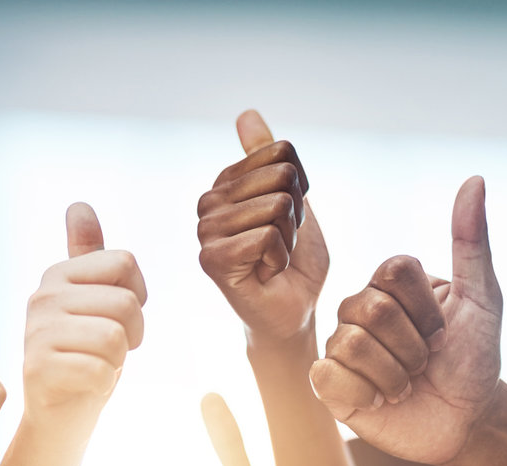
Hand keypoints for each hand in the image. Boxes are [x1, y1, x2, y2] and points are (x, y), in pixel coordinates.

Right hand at [22, 203, 146, 425]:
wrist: (60, 415)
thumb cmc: (87, 355)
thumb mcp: (95, 301)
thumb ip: (88, 255)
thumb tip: (78, 204)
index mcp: (59, 274)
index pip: (125, 262)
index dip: (137, 297)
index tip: (116, 319)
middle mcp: (43, 296)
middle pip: (125, 302)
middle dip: (131, 334)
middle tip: (107, 351)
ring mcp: (36, 331)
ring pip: (115, 337)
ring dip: (117, 361)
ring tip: (95, 365)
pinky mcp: (37, 368)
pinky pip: (102, 370)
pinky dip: (103, 385)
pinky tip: (84, 386)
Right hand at [197, 110, 328, 342]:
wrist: (294, 311)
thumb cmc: (294, 261)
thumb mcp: (291, 200)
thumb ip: (268, 158)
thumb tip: (246, 113)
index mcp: (226, 183)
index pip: (282, 153)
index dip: (301, 189)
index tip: (287, 220)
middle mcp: (208, 202)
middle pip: (282, 177)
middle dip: (297, 216)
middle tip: (281, 244)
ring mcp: (206, 230)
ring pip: (277, 207)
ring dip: (289, 240)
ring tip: (272, 259)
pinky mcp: (212, 259)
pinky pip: (267, 237)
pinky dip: (280, 259)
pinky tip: (265, 274)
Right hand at [310, 176, 502, 465]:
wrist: (467, 420)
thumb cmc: (475, 358)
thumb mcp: (483, 299)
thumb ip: (472, 241)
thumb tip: (475, 179)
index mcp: (388, 285)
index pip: (393, 271)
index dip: (426, 308)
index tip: (442, 329)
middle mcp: (357, 310)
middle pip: (371, 309)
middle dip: (413, 346)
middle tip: (425, 363)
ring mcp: (339, 346)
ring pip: (351, 345)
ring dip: (394, 375)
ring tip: (405, 386)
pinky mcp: (329, 386)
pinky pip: (329, 376)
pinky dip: (365, 394)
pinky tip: (379, 402)